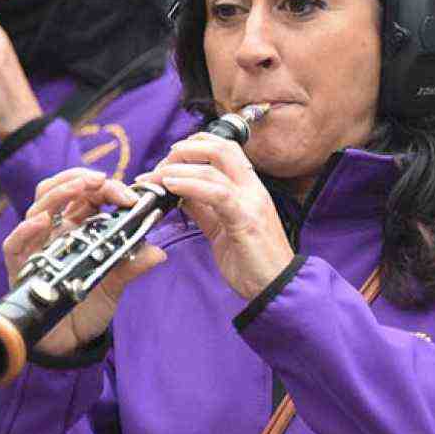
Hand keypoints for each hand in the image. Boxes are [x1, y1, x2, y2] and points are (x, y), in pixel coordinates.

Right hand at [6, 168, 166, 356]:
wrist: (70, 340)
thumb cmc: (89, 305)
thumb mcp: (116, 283)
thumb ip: (132, 265)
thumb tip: (159, 252)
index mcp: (78, 228)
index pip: (86, 195)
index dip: (106, 188)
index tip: (129, 195)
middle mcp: (54, 232)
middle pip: (57, 191)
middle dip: (78, 179)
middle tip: (101, 180)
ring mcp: (35, 248)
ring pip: (37, 208)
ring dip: (58, 193)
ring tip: (79, 187)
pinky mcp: (20, 268)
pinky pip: (15, 244)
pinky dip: (26, 230)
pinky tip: (42, 221)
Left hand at [146, 132, 294, 300]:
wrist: (278, 288)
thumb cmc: (253, 264)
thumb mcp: (222, 230)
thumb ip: (204, 209)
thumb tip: (179, 193)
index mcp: (250, 189)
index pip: (225, 150)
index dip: (197, 145)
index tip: (171, 156)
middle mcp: (253, 189)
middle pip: (221, 148)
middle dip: (186, 148)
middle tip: (161, 163)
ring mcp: (251, 202)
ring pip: (214, 166)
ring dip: (179, 166)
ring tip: (156, 176)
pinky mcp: (245, 219)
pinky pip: (216, 193)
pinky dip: (189, 185)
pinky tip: (171, 186)